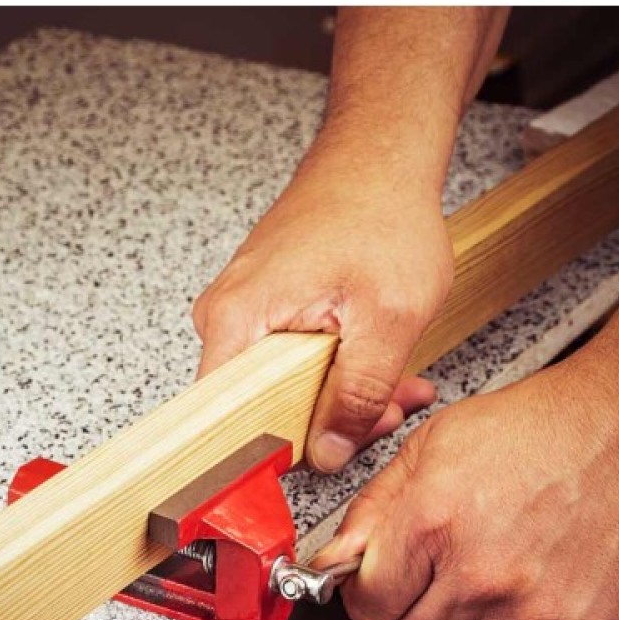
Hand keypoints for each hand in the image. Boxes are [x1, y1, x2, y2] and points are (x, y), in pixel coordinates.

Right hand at [193, 144, 452, 471]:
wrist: (378, 156)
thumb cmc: (380, 212)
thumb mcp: (388, 318)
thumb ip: (357, 394)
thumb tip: (328, 454)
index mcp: (238, 321)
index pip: (227, 423)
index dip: (273, 455)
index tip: (317, 463)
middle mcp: (225, 319)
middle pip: (261, 409)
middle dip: (330, 423)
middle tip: (385, 411)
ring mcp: (242, 314)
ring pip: (283, 389)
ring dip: (340, 396)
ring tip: (393, 383)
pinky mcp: (262, 310)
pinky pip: (290, 363)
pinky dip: (335, 370)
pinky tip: (375, 362)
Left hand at [312, 357, 618, 619]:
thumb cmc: (537, 428)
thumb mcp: (432, 445)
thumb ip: (373, 508)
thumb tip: (336, 560)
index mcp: (435, 523)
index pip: (366, 606)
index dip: (364, 596)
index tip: (376, 587)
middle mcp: (483, 575)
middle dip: (399, 619)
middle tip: (421, 589)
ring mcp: (534, 612)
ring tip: (467, 600)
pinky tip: (509, 616)